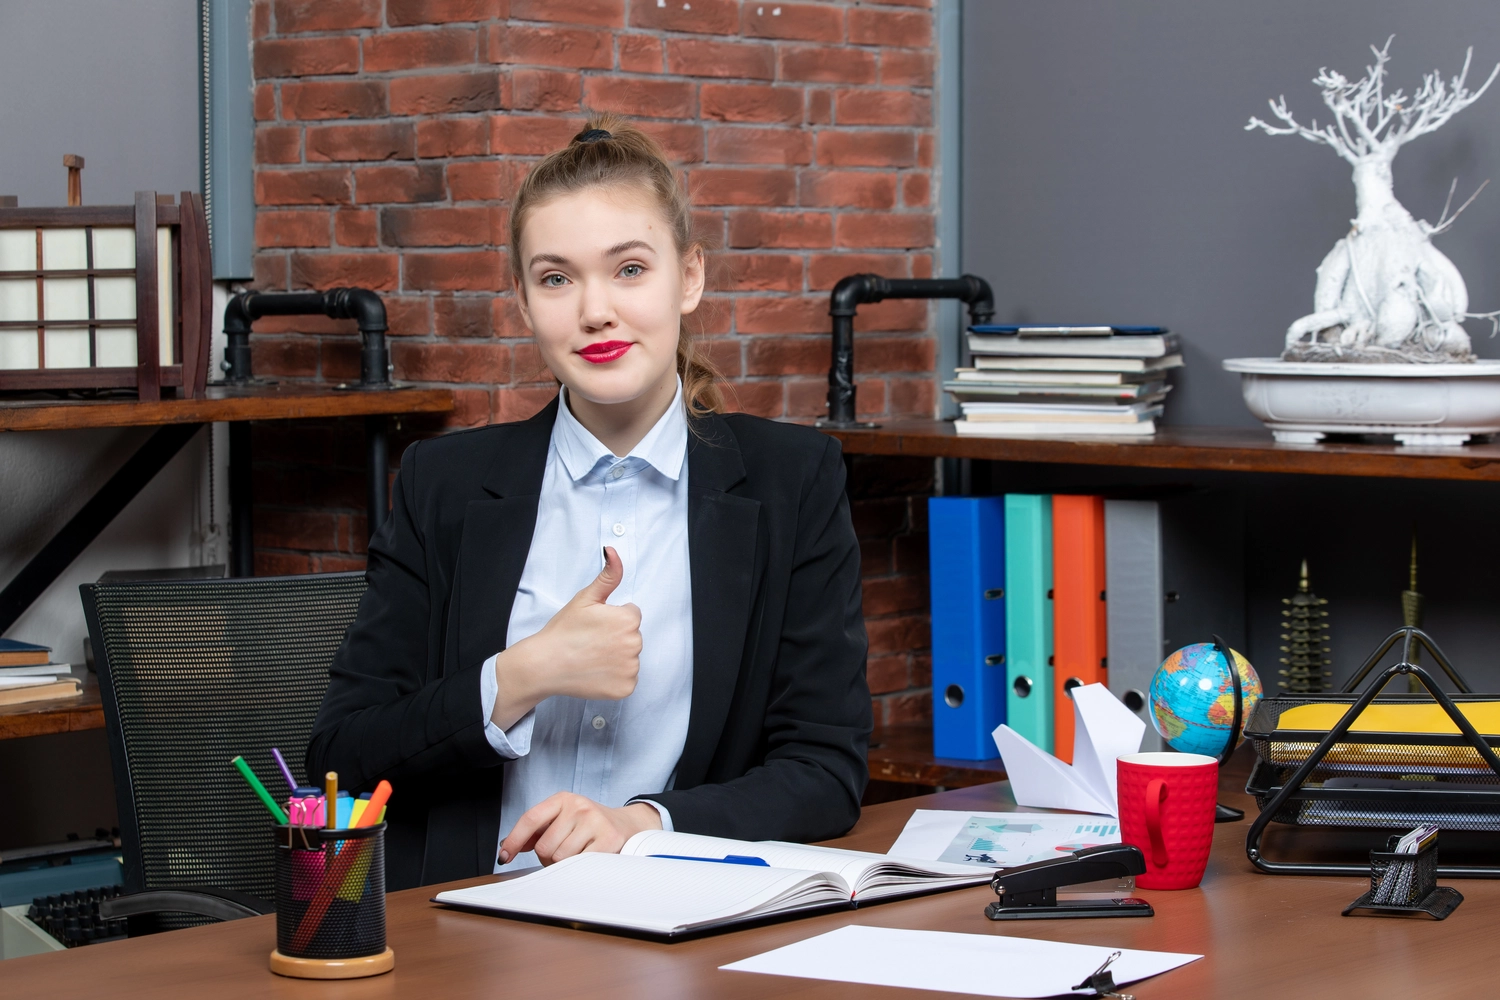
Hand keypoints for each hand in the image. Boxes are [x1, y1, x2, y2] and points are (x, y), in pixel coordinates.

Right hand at [490, 546, 641, 728]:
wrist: (545, 664)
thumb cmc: (564, 631)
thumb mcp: (586, 598)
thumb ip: (608, 575)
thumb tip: (614, 551)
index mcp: (628, 620)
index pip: (631, 615)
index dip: (612, 619)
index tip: (594, 626)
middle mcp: (634, 644)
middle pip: (632, 636)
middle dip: (616, 637)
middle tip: (591, 642)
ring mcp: (630, 668)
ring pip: (630, 657)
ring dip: (616, 658)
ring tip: (592, 657)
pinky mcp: (626, 688)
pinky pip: (627, 678)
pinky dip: (614, 677)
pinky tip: (596, 672)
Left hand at [498, 793, 661, 865]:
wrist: (627, 825)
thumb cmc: (589, 824)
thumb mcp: (562, 819)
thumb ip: (535, 832)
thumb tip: (507, 846)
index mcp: (562, 799)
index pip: (530, 818)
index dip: (514, 839)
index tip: (504, 856)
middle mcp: (578, 806)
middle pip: (544, 846)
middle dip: (548, 858)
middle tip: (561, 854)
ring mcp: (594, 821)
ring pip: (561, 858)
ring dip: (564, 865)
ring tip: (577, 855)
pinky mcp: (608, 839)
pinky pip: (580, 864)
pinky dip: (580, 868)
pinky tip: (588, 858)